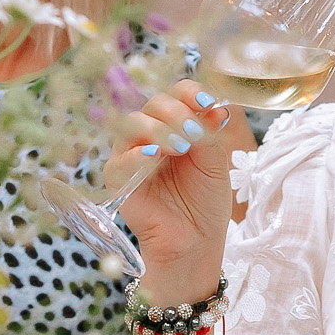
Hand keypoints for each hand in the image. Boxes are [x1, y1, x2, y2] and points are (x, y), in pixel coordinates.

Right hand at [105, 80, 241, 284]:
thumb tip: (215, 107)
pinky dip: (137, 154)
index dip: (189, 93)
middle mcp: (152, 134)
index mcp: (177, 125)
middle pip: (153, 104)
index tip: (206, 103)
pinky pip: (120, 160)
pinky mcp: (118, 179)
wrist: (195, 240)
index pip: (176, 94)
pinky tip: (154, 156)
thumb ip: (210, 134)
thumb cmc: (205, 201)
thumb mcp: (216, 163)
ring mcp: (132, 154)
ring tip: (180, 147)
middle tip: (193, 134)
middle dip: (176, 113)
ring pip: (133, 124)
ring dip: (159, 129)